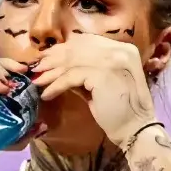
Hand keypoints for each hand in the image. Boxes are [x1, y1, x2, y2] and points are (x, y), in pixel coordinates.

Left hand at [29, 34, 155, 145]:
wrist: (135, 128)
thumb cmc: (117, 108)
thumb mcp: (98, 83)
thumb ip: (82, 70)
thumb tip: (55, 65)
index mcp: (122, 48)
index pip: (86, 42)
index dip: (63, 49)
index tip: (46, 58)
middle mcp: (119, 50)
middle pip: (76, 49)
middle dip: (53, 59)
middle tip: (36, 69)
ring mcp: (112, 60)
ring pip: (72, 62)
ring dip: (51, 73)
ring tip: (38, 82)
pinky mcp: (102, 73)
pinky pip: (71, 77)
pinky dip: (56, 86)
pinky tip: (47, 94)